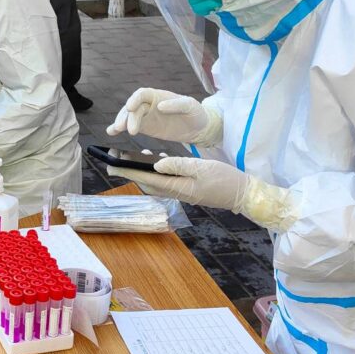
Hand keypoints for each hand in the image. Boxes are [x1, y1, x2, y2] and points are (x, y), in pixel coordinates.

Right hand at [107, 88, 218, 144]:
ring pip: (129, 117)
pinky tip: (110, 132)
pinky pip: (130, 126)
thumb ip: (177, 104)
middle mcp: (149, 104)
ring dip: (121, 122)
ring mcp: (146, 116)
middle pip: (133, 108)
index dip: (135, 99)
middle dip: (127, 117)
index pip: (142, 94)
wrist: (198, 127)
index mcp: (159, 96)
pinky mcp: (145, 127)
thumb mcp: (190, 106)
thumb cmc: (195, 113)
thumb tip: (160, 106)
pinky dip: (119, 128)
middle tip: (125, 129)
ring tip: (115, 130)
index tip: (130, 108)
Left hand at [108, 157, 296, 230]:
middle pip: (146, 182)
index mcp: (178, 186)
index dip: (127, 171)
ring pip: (154, 182)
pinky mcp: (187, 189)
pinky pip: (165, 182)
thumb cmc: (225, 180)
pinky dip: (154, 173)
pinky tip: (153, 163)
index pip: (147, 178)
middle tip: (112, 161)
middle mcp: (176, 191)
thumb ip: (179, 165)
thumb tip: (156, 164)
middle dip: (128, 172)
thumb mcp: (203, 168)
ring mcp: (181, 192)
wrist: (243, 194)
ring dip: (140, 172)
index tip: (111, 164)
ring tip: (129, 159)